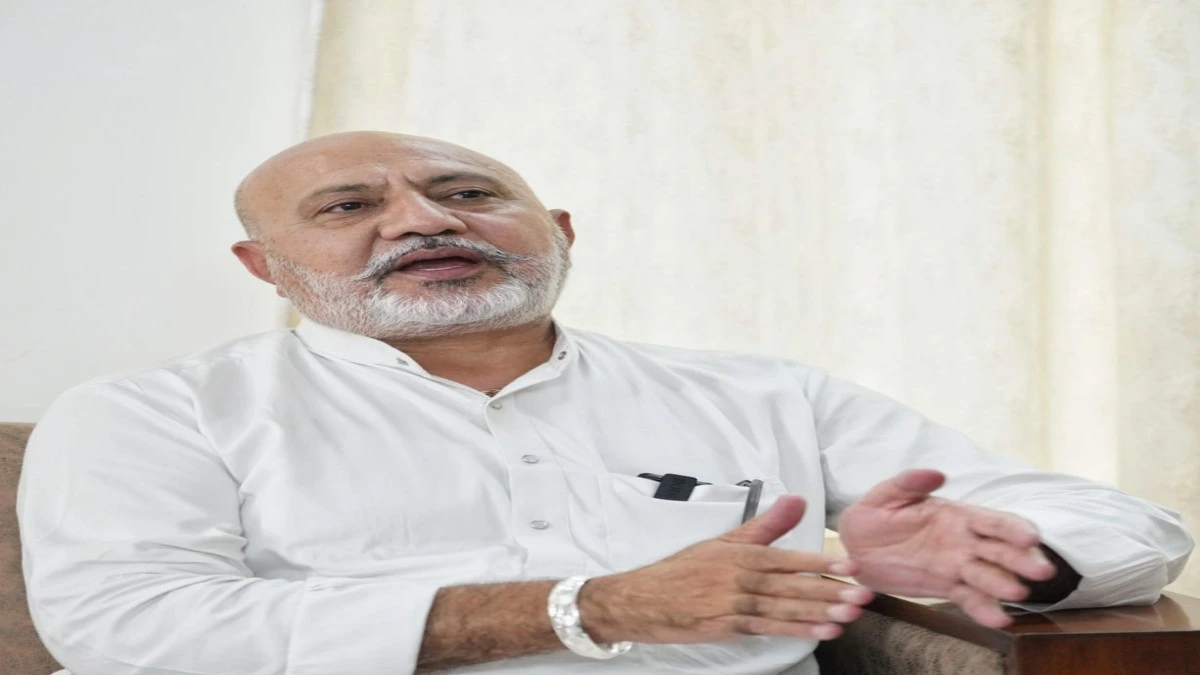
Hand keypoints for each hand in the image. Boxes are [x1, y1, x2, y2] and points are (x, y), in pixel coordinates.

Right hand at [578, 496, 874, 643]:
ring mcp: (737, 605)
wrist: (645, 600)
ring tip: (850, 615)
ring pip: (786, 609)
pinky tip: (822, 631)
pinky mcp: (731, 627)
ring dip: (820, 613)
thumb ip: (765, 524)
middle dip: (830, 592)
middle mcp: (742, 579)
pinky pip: (771, 628)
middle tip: (863, 595)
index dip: (821, 563)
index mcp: (742, 554)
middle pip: (793, 586)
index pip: (788, 558)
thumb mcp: (723, 540)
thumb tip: (796, 499)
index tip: (849, 566)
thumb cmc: (684, 569)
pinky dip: (798, 630)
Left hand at [837, 469, 1057, 626]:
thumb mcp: (886, 495)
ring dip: (1004, 585)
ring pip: (988, 576)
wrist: (856, 546)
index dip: (1012, 527)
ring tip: (1018, 594)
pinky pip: (969, 598)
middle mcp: (964, 541)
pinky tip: (998, 620)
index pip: (991, 520)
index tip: (1031, 536)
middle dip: (1021, 559)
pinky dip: (983, 609)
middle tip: (1041, 570)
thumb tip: (936, 474)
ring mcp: (958, 566)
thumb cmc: (874, 514)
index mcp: (956, 515)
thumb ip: (909, 483)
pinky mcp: (947, 586)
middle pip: (999, 550)